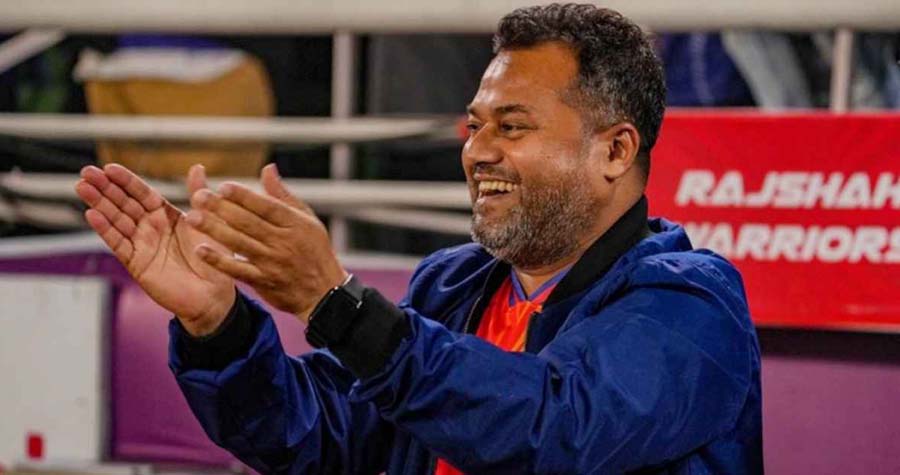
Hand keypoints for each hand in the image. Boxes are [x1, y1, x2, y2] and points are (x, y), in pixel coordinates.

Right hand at [75, 164, 235, 335]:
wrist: (212, 294)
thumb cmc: (213, 258)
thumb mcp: (208, 222)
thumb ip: (198, 195)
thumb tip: (197, 166)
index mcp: (166, 214)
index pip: (142, 193)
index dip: (126, 181)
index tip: (109, 167)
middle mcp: (151, 227)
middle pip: (124, 203)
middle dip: (105, 187)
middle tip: (86, 172)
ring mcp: (141, 244)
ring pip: (116, 220)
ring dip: (99, 204)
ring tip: (82, 187)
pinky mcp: (136, 263)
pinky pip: (118, 244)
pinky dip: (105, 230)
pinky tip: (91, 215)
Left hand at [184, 164, 346, 322]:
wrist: (324, 293)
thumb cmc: (315, 251)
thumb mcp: (308, 220)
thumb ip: (283, 196)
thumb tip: (267, 168)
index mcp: (295, 223)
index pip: (266, 206)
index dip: (244, 196)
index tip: (223, 186)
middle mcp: (283, 242)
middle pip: (249, 222)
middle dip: (222, 209)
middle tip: (199, 196)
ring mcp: (272, 262)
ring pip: (240, 243)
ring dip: (215, 230)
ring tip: (194, 218)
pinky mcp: (264, 281)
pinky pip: (238, 270)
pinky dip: (219, 261)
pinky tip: (201, 250)